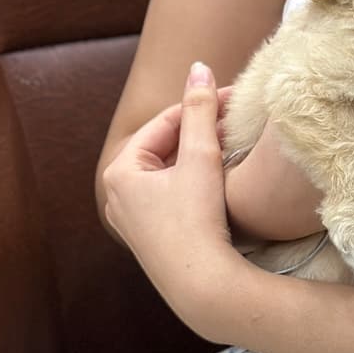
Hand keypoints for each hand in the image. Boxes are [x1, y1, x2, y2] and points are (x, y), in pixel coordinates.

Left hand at [102, 62, 242, 325]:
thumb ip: (200, 110)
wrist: (202, 285)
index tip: (235, 96)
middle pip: (165, 147)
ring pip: (170, 171)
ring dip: (199, 156)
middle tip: (236, 119)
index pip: (165, 122)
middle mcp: (117, 195)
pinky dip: (194, 181)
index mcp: (120, 170)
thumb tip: (200, 67)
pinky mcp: (151, 238)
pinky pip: (171, 195)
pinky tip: (220, 180)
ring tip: (232, 144)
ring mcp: (132, 220)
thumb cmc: (196, 220)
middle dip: (200, 131)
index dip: (202, 106)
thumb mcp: (200, 157)